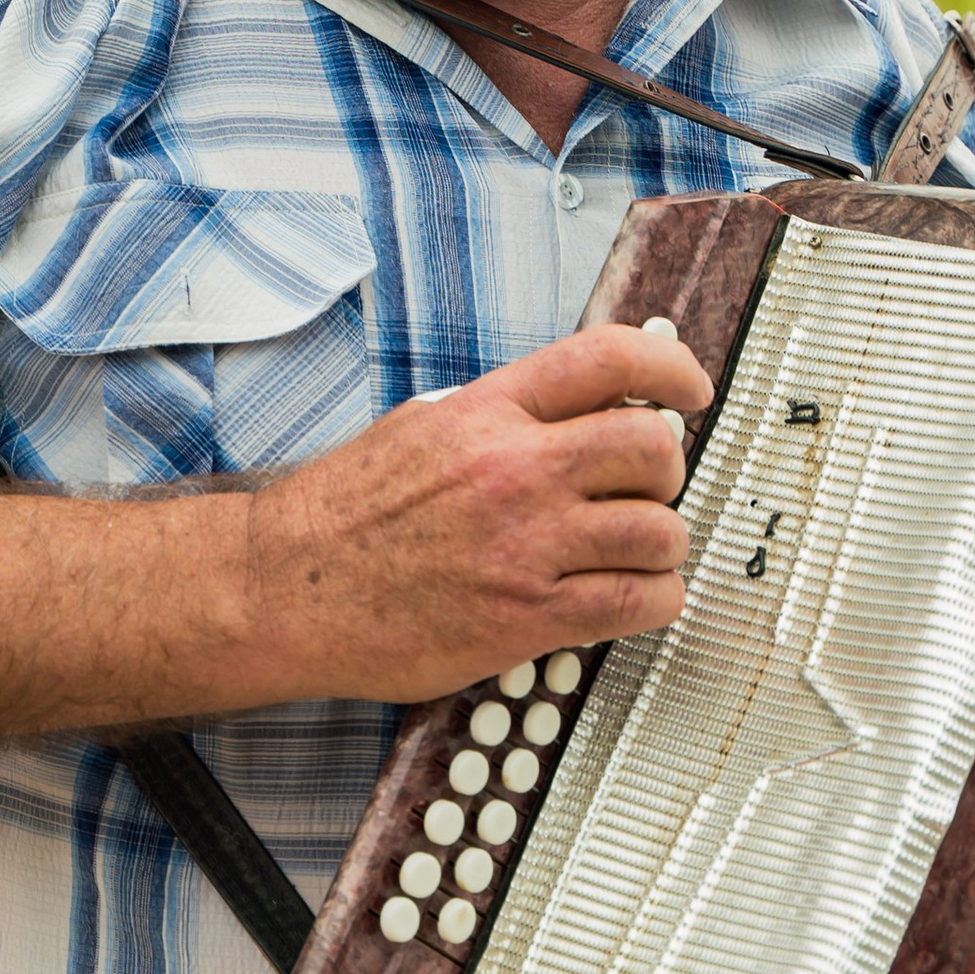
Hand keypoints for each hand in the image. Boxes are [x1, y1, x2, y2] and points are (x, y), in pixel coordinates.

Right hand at [243, 321, 712, 707]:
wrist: (284, 590)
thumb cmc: (342, 516)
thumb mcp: (419, 427)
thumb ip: (499, 415)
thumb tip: (576, 408)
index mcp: (487, 412)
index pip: (609, 357)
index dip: (672, 366)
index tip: (690, 391)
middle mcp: (514, 470)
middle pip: (652, 446)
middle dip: (665, 471)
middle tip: (647, 491)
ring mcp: (525, 545)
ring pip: (660, 530)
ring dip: (662, 545)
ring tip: (637, 555)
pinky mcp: (528, 616)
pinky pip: (638, 603)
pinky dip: (655, 601)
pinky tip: (633, 600)